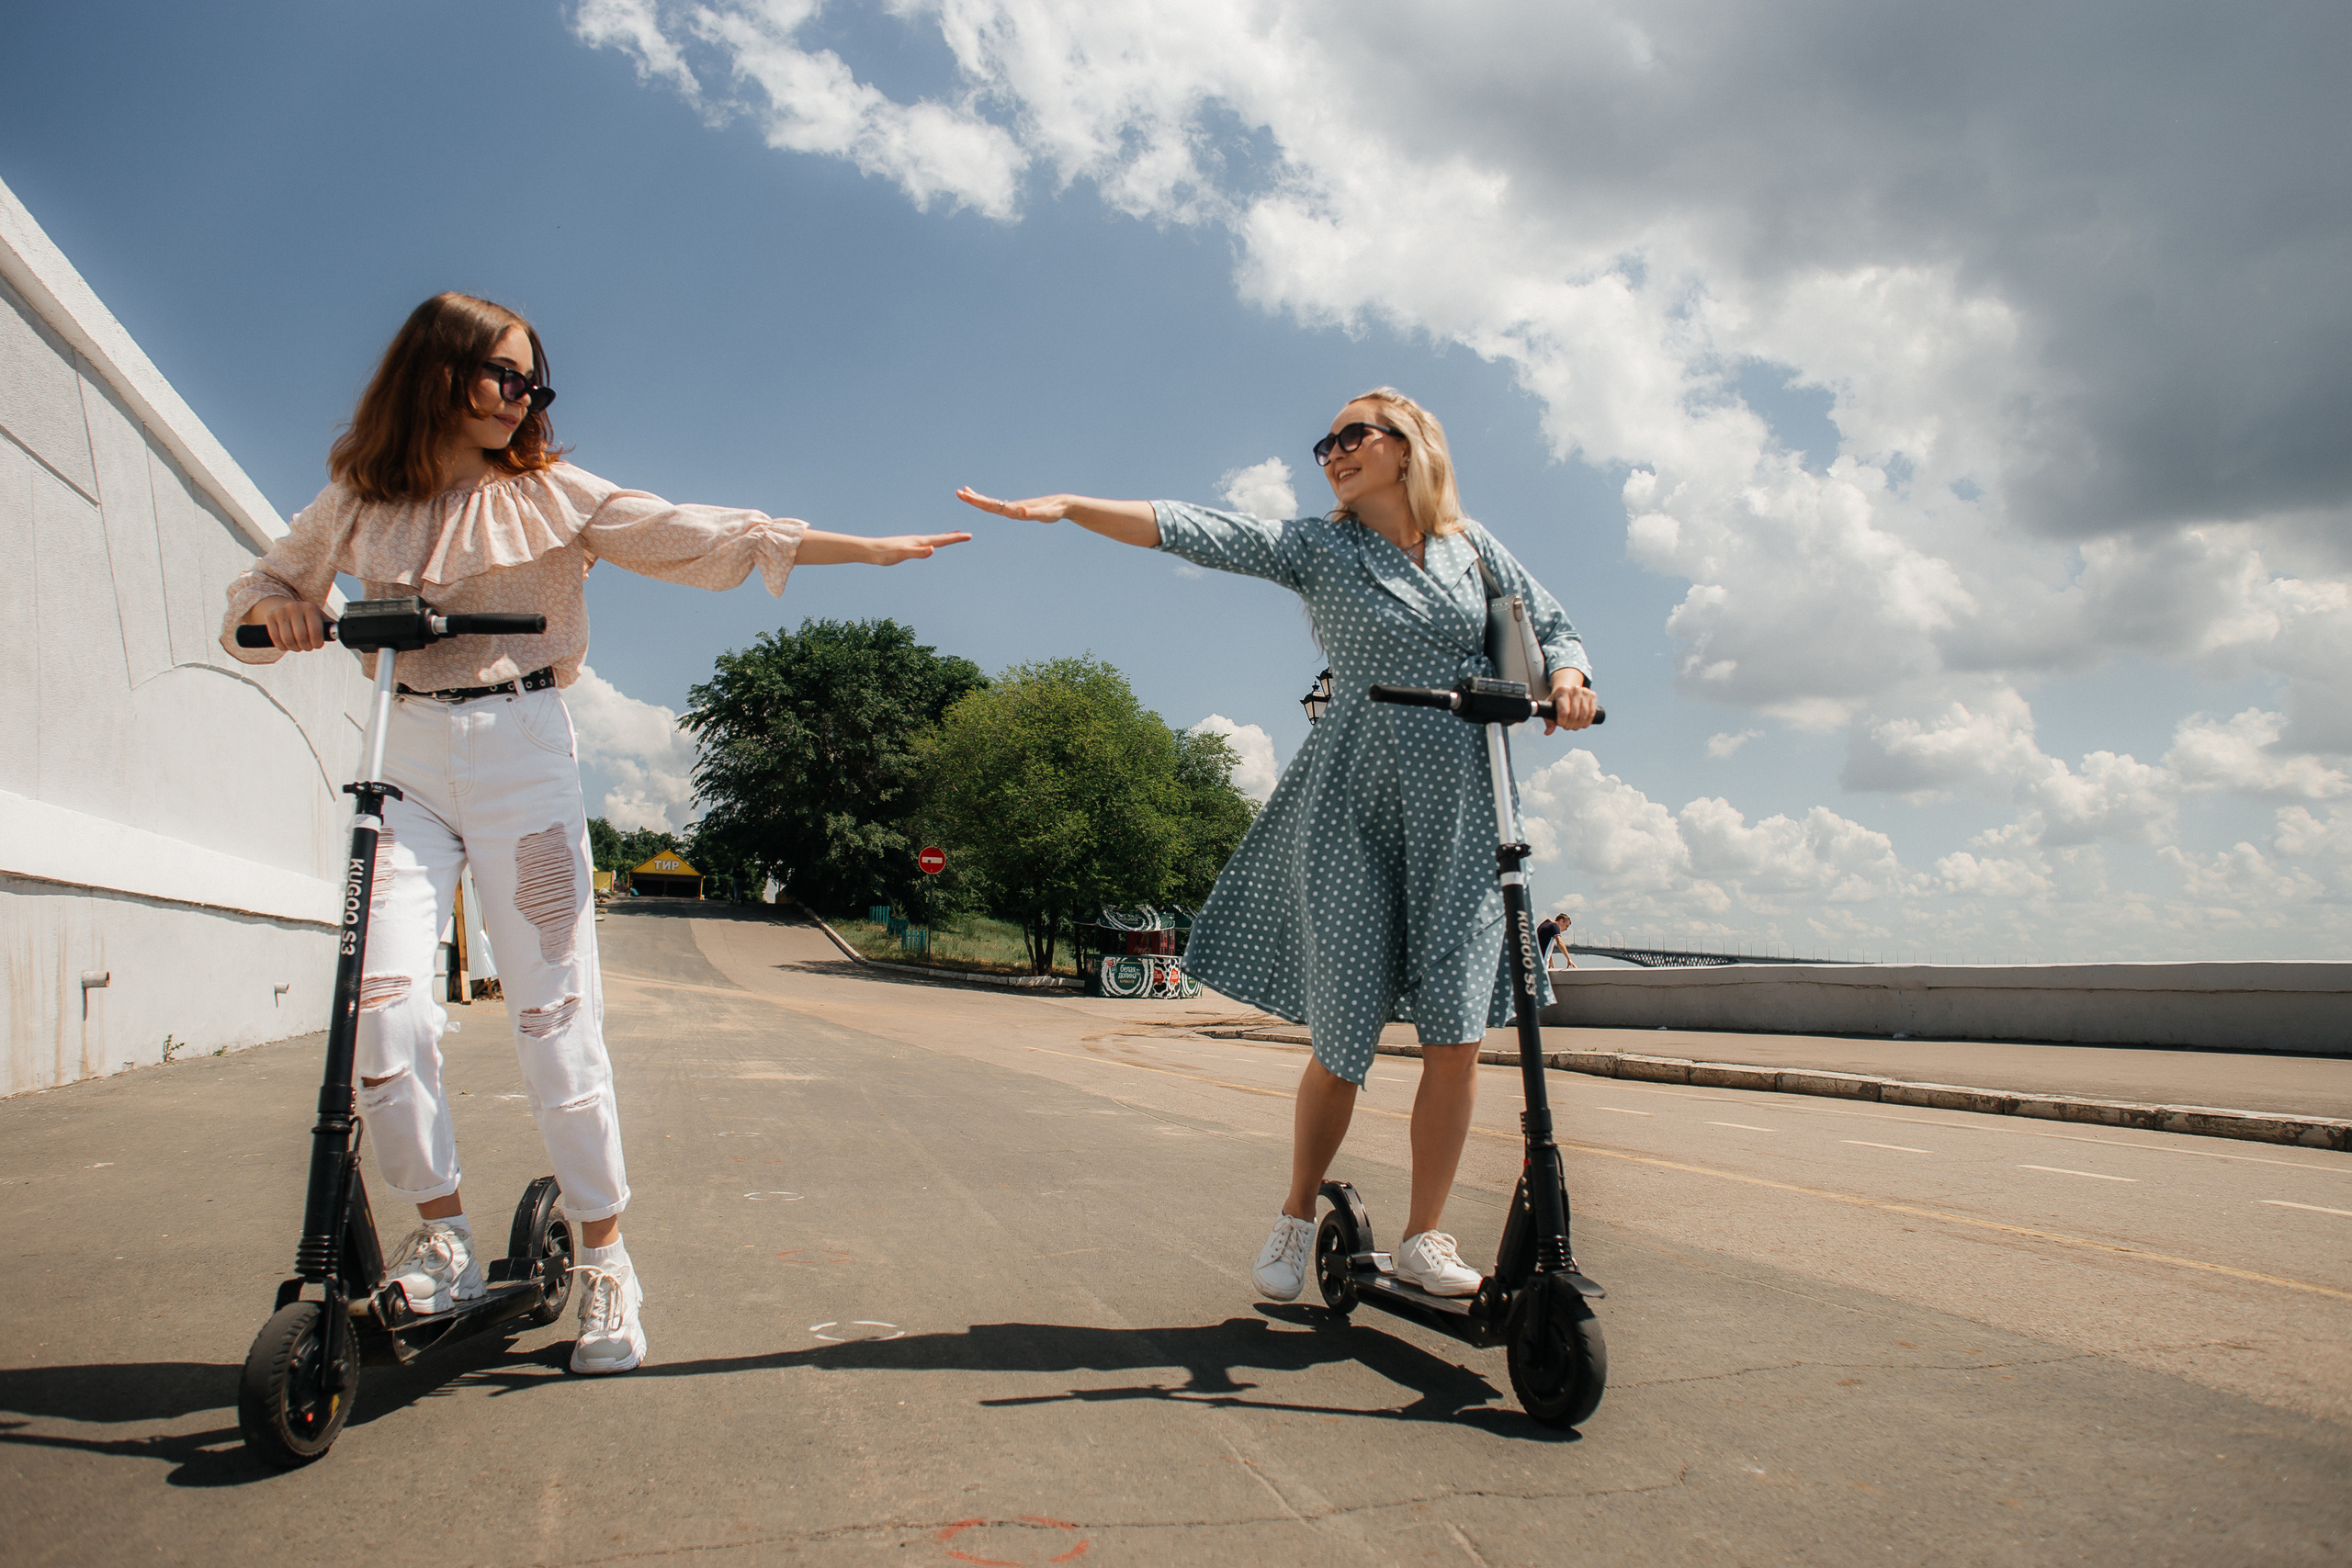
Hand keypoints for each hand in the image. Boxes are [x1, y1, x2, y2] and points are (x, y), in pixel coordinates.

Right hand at [249, 596, 328, 650]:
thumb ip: (330, 626)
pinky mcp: (269, 616)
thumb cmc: (306, 617)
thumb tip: (342, 634)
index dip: (317, 643)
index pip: (316, 632)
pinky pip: (276, 639)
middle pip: (301, 637)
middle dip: (306, 647)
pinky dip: (282, 646)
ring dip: (294, 648)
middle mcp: (295, 607)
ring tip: (298, 646)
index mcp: (310, 607)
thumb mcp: (319, 617)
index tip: (317, 645)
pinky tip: (287, 645)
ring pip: (288, 640)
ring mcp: (281, 611)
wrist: (285, 606)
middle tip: (307, 647)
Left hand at [867, 532, 971, 564]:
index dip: (956, 538)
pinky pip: (925, 544)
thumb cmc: (885, 553)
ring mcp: (912, 543)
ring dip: (944, 538)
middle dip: (953, 537)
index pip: (941, 540)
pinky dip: (933, 543)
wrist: (869, 550)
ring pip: (933, 540)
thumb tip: (933, 549)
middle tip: (966, 535)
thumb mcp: (903, 554)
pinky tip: (931, 545)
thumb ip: (918, 552)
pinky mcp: (907, 547)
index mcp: (919, 542)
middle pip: (940, 538)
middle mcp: (917, 540)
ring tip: (952, 536)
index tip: (969, 535)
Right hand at [956, 487, 1078, 522]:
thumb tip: (1021, 511)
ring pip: (992, 503)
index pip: (992, 505)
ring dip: (977, 498)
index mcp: (1014, 509)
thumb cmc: (1053, 511)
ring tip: (965, 491)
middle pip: (989, 503)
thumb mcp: (1043, 514)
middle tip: (958, 492)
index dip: (978, 501)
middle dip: (973, 498)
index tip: (965, 495)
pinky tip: (985, 501)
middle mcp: (1012, 507)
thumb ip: (1032, 513)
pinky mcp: (1018, 509)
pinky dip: (989, 502)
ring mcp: (1014, 507)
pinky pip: (1000, 506)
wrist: (1061, 505)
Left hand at [1546, 671, 1596, 734]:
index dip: (1562, 722)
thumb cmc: (1558, 700)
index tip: (1560, 724)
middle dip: (1570, 725)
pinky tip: (1583, 725)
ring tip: (1574, 727)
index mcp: (1562, 691)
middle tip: (1567, 727)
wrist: (1568, 689)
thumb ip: (1548, 720)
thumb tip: (1548, 732)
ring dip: (1579, 725)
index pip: (1564, 712)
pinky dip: (1588, 721)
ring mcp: (1584, 691)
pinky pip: (1592, 712)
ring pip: (1584, 714)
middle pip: (1574, 714)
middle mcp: (1574, 689)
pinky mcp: (1592, 695)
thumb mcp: (1550, 707)